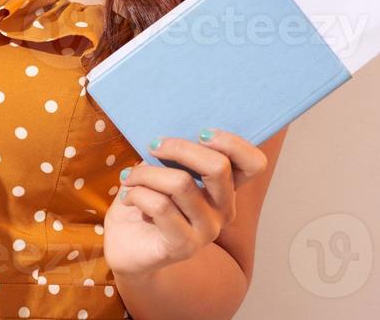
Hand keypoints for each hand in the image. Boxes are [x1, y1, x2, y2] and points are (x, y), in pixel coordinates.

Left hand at [103, 128, 268, 279]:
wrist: (126, 246)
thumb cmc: (146, 200)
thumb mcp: (162, 168)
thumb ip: (175, 154)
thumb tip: (170, 133)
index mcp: (225, 188)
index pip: (253, 164)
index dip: (232, 143)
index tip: (199, 133)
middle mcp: (224, 210)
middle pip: (218, 167)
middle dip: (180, 148)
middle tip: (153, 146)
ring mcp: (207, 230)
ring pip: (181, 184)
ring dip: (147, 173)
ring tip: (129, 177)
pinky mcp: (185, 246)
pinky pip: (161, 205)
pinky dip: (138, 193)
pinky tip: (128, 197)